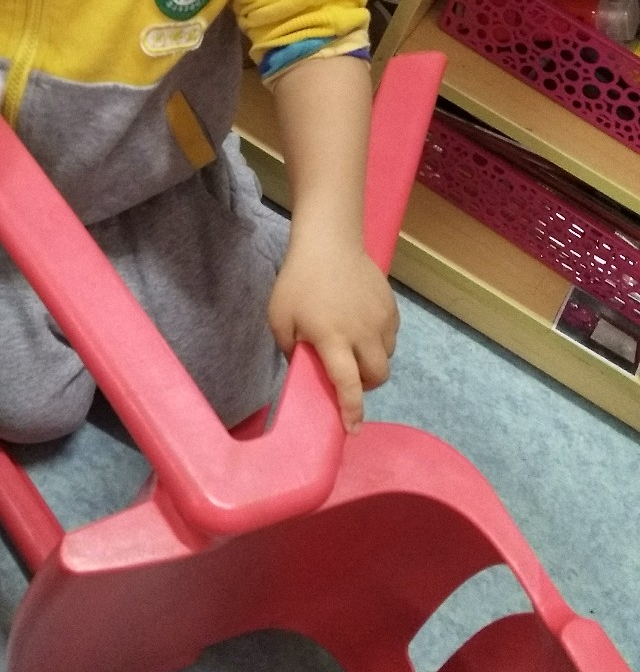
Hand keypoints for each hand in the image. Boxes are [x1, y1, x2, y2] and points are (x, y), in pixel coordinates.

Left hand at [269, 235, 398, 433]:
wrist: (329, 242)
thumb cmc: (298, 281)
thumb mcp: (280, 318)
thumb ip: (290, 348)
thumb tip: (303, 367)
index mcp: (332, 338)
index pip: (348, 383)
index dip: (352, 410)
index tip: (353, 429)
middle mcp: (362, 333)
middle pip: (378, 377)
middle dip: (365, 386)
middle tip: (349, 378)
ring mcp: (380, 319)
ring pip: (387, 357)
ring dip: (372, 363)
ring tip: (353, 349)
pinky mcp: (391, 307)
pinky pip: (391, 337)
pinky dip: (379, 343)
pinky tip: (361, 328)